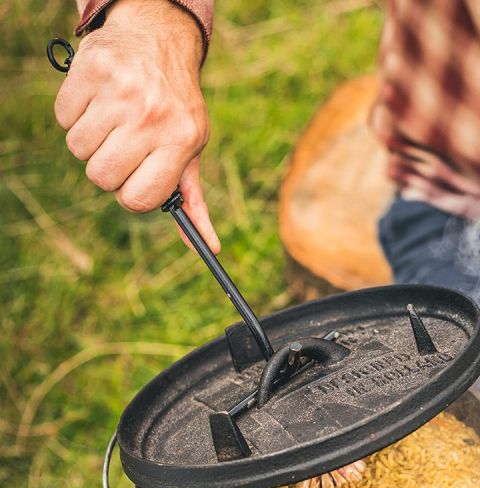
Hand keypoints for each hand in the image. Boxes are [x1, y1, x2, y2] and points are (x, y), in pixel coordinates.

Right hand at [54, 0, 220, 251]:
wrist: (159, 42)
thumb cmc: (175, 109)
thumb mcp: (191, 151)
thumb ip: (193, 200)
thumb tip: (210, 247)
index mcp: (181, 141)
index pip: (139, 200)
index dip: (131, 197)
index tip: (135, 183)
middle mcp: (152, 117)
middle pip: (102, 177)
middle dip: (108, 170)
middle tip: (123, 149)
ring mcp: (121, 92)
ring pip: (79, 149)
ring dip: (90, 142)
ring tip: (113, 121)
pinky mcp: (91, 70)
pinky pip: (64, 117)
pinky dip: (74, 114)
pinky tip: (98, 101)